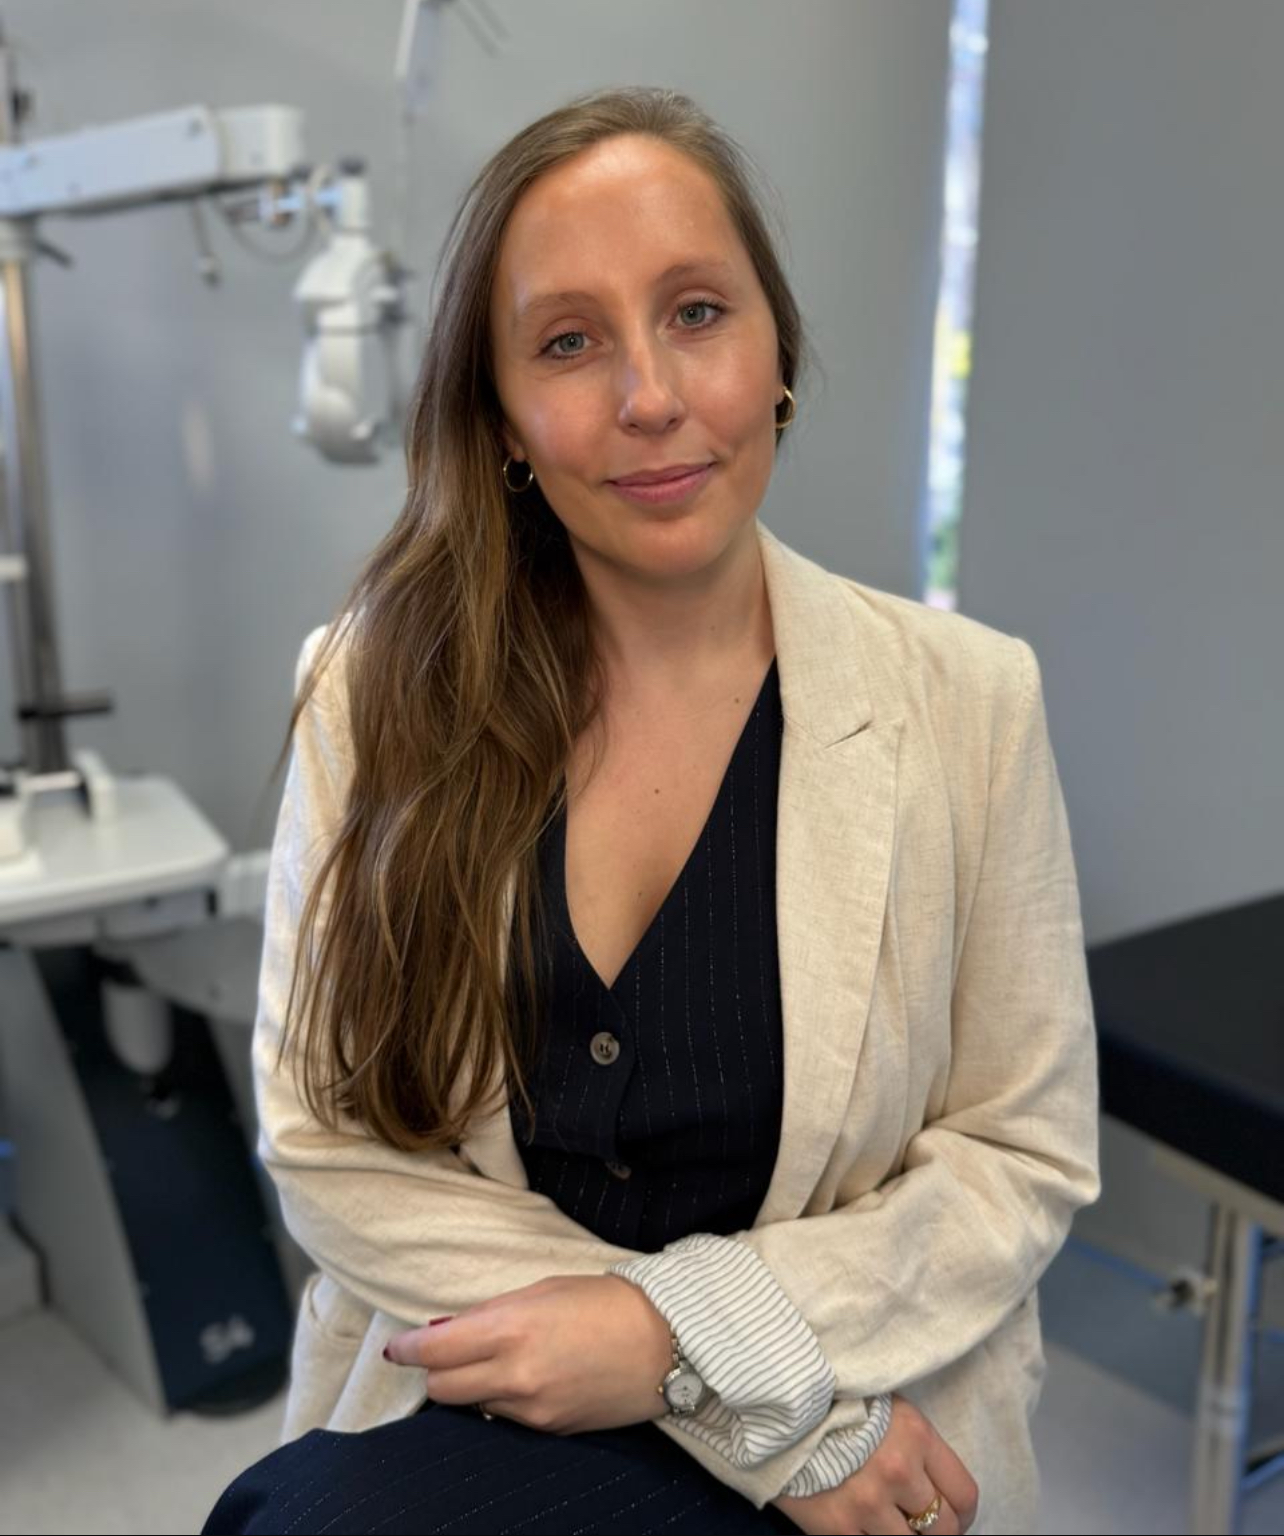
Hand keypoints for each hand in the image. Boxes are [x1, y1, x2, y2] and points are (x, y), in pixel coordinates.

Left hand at [383, 1274, 673, 1433]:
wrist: (665, 1343)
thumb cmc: (605, 1302)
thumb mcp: (542, 1290)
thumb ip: (491, 1312)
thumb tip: (447, 1330)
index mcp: (511, 1328)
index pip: (435, 1350)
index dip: (408, 1350)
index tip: (397, 1348)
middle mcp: (515, 1374)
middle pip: (442, 1388)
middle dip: (434, 1371)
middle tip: (442, 1353)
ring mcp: (532, 1408)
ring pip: (471, 1405)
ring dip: (469, 1384)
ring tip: (493, 1360)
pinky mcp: (549, 1429)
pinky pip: (505, 1417)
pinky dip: (501, 1398)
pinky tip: (523, 1377)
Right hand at [770, 1395, 978, 1534]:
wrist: (777, 1407)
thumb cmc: (837, 1403)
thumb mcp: (888, 1408)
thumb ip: (917, 1445)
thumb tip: (936, 1487)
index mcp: (916, 1435)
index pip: (964, 1493)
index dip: (963, 1513)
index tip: (954, 1516)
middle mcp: (898, 1471)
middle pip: (943, 1529)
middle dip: (937, 1532)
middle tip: (923, 1527)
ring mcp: (867, 1502)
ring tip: (888, 1524)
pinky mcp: (836, 1526)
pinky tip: (864, 1529)